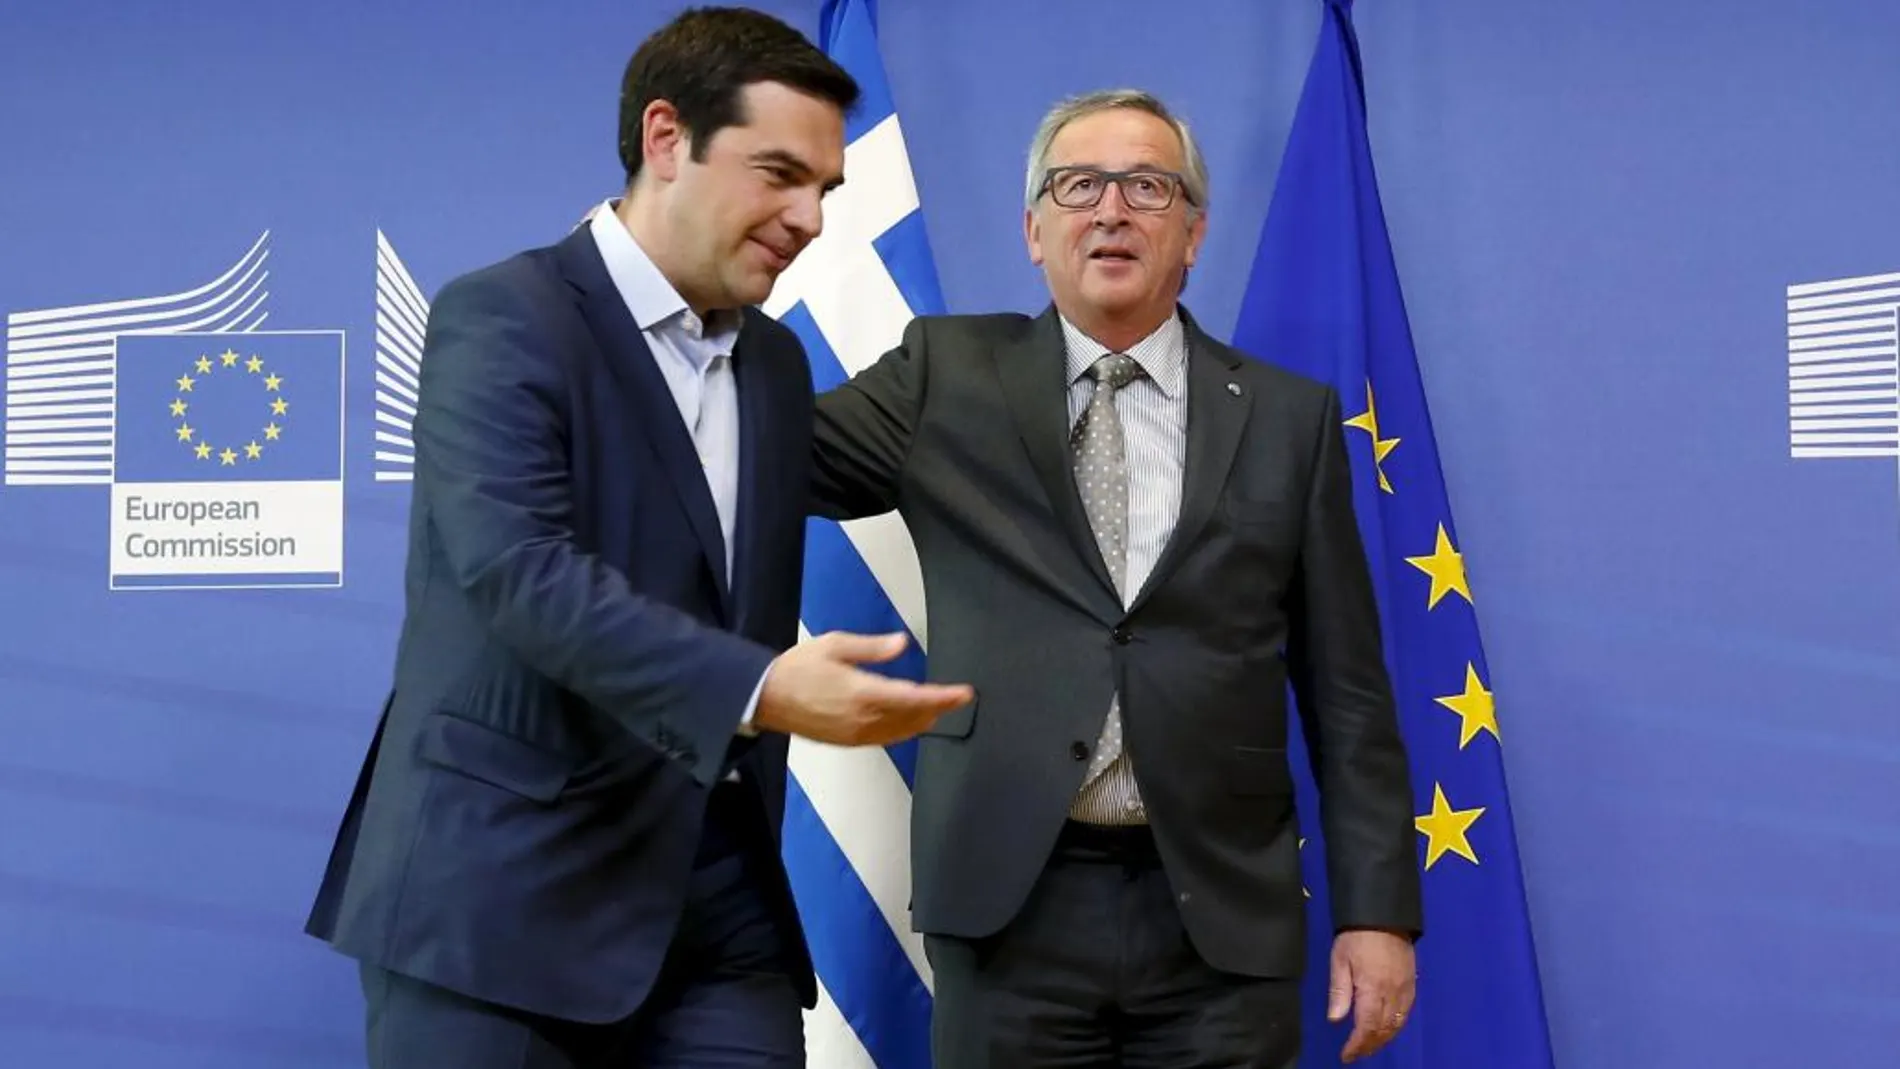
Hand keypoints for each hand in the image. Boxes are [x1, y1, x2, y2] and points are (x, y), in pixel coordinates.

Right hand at [754, 631, 972, 745]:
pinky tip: (910, 724)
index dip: (943, 698)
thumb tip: (902, 644)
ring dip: (923, 721)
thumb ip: (872, 648)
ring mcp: (856, 734)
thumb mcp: (835, 645)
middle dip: (937, 708)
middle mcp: (863, 719)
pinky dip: (904, 731)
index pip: (914, 698)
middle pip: (913, 718)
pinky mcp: (848, 742)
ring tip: (939, 710)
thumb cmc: (799, 667)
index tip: (964, 694)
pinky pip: (885, 739)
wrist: (767, 696)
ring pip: (901, 732)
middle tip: (956, 698)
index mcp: (863, 693)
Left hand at [1327, 928, 1415, 1062]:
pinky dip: (1396, 1026)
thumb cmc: (1356, 936)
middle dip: (1369, 1046)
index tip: (1346, 1055)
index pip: (1366, 1027)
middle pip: (1384, 1030)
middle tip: (1355, 1054)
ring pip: (1397, 1024)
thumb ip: (1339, 991)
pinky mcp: (1412, 983)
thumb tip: (1335, 1020)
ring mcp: (1405, 989)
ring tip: (1368, 1046)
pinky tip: (1386, 1028)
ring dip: (1383, 1039)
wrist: (1384, 914)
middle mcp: (1392, 993)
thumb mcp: (1340, 960)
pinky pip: (1406, 1012)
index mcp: (1373, 989)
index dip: (1357, 1045)